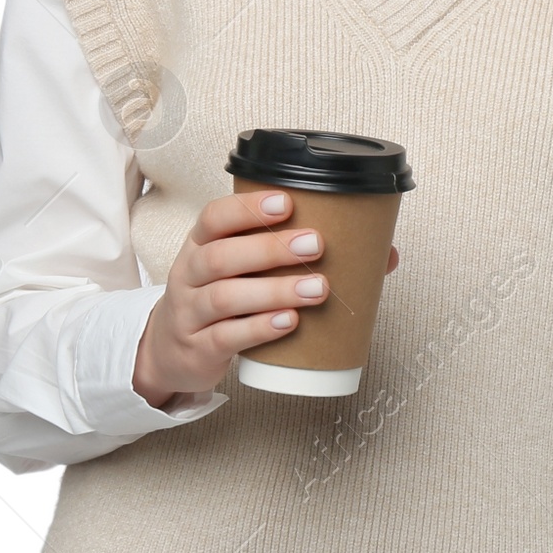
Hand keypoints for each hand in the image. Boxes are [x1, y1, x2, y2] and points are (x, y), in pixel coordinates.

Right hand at [132, 189, 400, 408]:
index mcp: (201, 243)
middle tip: (316, 245)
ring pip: (225, 298)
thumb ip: (296, 256)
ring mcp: (189, 314)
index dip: (248, 208)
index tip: (287, 201)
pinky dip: (259, 329)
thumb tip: (383, 253)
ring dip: (274, 291)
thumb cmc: (221, 296)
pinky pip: (226, 338)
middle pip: (222, 256)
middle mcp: (189, 274)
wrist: (168, 351)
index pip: (215, 217)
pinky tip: (288, 324)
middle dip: (270, 248)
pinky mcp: (198, 350)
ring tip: (317, 288)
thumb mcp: (241, 269)